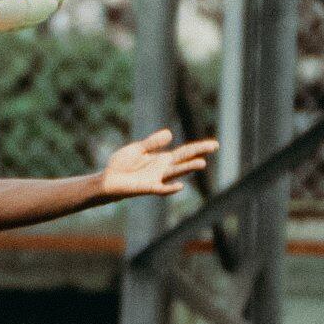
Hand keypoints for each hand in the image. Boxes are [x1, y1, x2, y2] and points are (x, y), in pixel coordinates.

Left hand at [99, 129, 218, 198]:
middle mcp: (162, 169)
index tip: (214, 145)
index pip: (184, 152)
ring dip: (188, 168)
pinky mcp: (147, 188)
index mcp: (162, 159)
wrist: (108, 180)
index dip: (198, 148)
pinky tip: (180, 186)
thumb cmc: (121, 165)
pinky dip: (170, 189)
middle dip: (198, 153)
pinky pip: (161, 189)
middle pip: (184, 160)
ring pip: (176, 173)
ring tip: (202, 163)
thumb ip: (153, 142)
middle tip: (215, 147)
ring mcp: (156, 179)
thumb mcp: (137, 149)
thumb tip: (170, 133)